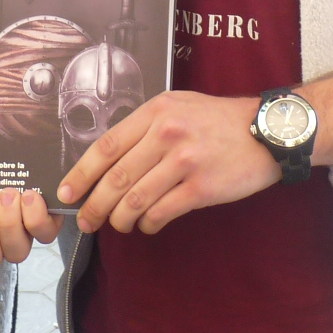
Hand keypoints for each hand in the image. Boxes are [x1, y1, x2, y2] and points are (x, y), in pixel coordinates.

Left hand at [59, 91, 279, 235]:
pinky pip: (162, 212)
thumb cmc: (220, 120)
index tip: (66, 193)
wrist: (267, 132)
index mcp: (156, 112)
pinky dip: (148, 224)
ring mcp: (185, 161)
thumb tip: (108, 159)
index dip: (80, 174)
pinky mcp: (202, 187)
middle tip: (85, 221)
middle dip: (94, 205)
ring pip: (135, 200)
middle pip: (116, 178)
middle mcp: (167, 134)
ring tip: (118, 225)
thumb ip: (146, 126)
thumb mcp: (179, 106)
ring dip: (120, 219)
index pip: (106, 146)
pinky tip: (148, 225)